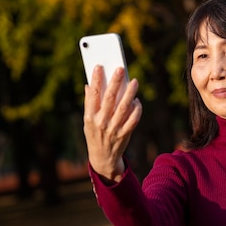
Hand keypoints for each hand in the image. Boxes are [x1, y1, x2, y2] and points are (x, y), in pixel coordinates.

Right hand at [83, 65, 142, 181]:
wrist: (102, 158)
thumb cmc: (95, 135)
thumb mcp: (87, 121)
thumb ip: (89, 104)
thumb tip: (89, 85)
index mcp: (90, 117)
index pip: (92, 95)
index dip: (95, 80)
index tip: (99, 67)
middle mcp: (101, 122)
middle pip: (109, 98)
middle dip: (115, 82)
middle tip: (120, 69)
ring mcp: (113, 129)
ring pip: (124, 107)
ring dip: (130, 93)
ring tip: (134, 81)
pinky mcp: (124, 134)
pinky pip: (133, 119)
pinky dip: (137, 109)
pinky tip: (137, 101)